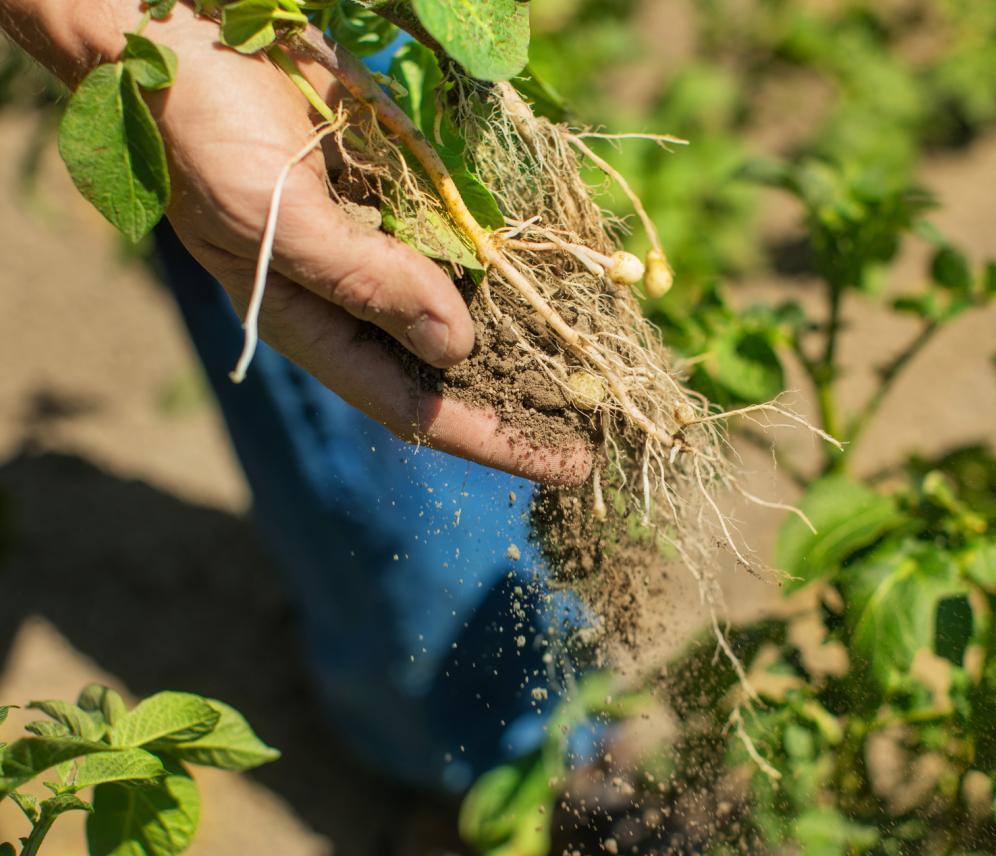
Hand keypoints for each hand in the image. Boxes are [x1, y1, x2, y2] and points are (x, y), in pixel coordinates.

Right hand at [0, 1, 590, 484]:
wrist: (177, 40)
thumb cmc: (202, 134)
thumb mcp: (276, 218)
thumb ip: (366, 282)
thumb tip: (460, 346)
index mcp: (316, 327)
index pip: (419, 407)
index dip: (497, 439)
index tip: (570, 463)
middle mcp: (357, 300)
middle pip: (457, 371)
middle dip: (528, 397)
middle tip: (608, 417)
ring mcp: (384, 248)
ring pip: (472, 309)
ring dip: (532, 335)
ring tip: (604, 359)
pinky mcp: (402, 198)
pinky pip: (468, 243)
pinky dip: (512, 263)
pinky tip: (564, 275)